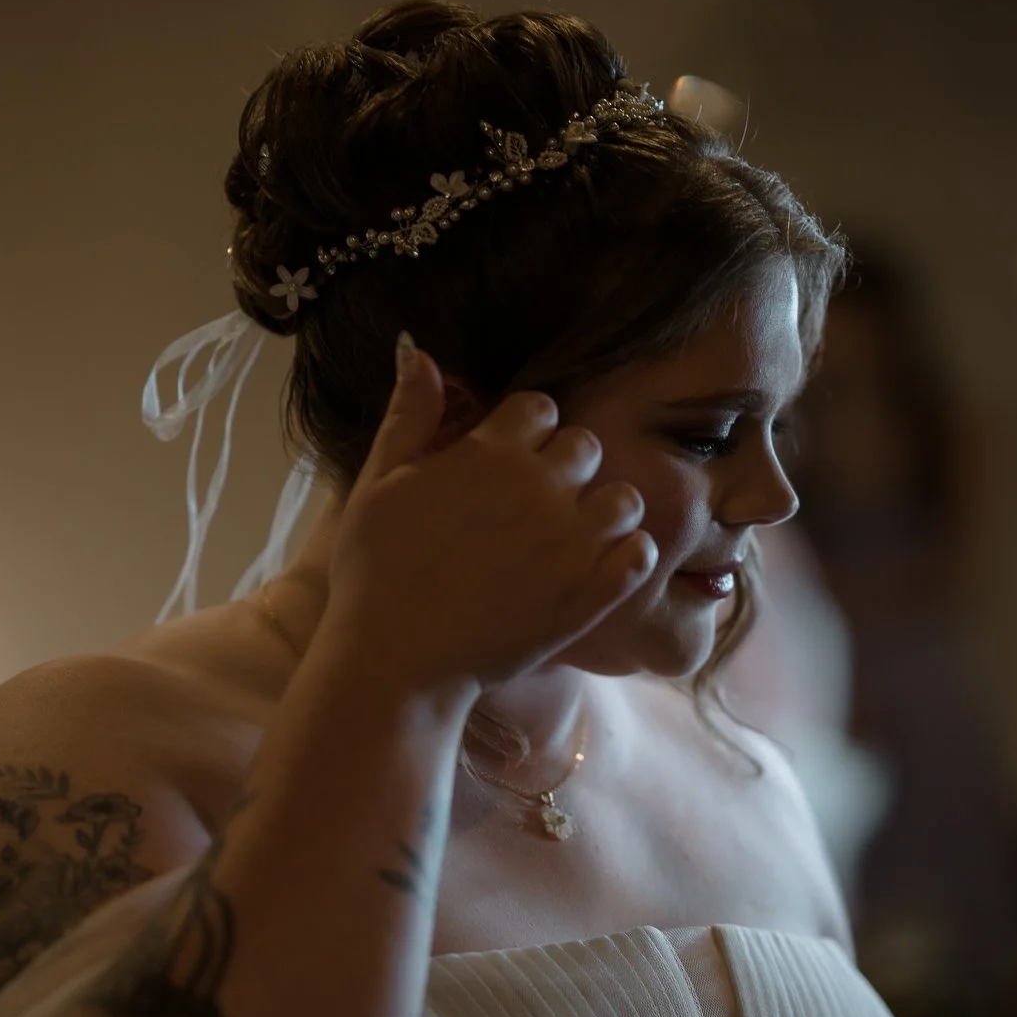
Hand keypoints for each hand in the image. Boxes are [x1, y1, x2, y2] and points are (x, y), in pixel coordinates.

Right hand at [322, 336, 657, 695]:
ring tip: (573, 540)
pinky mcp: (592, 593)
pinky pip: (641, 554)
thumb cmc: (376, 573)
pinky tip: (598, 570)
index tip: (509, 464)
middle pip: (586, 446)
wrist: (397, 660)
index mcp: (490, 452)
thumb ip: (409, 418)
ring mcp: (572, 541)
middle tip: (539, 507)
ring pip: (625, 498)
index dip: (527, 432)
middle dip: (568, 468)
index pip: (539, 406)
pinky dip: (629, 557)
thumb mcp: (378, 484)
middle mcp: (540, 486)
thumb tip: (425, 356)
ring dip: (606, 512)